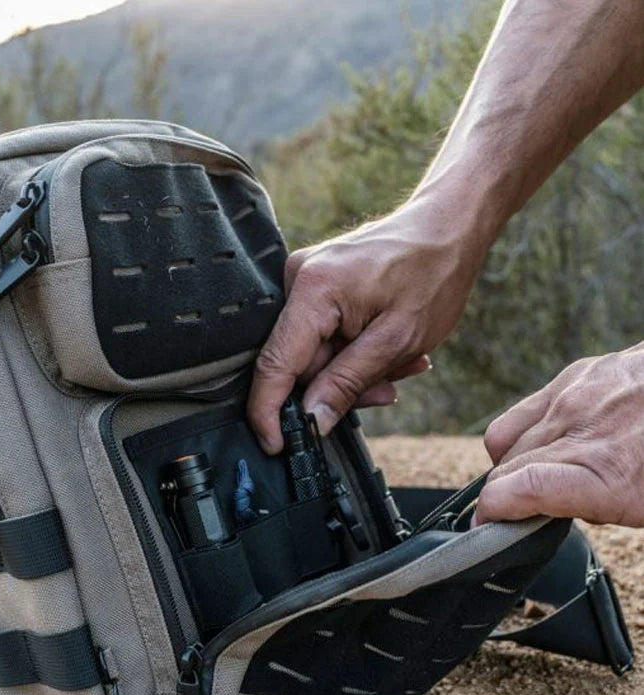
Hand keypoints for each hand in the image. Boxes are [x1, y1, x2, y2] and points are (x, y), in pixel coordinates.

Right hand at [248, 196, 486, 452]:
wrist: (448, 226)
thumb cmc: (433, 274)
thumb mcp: (397, 341)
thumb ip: (347, 383)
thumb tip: (311, 420)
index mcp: (313, 290)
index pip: (275, 364)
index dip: (269, 411)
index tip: (276, 445)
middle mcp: (297, 279)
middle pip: (299, 362)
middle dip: (340, 385)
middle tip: (389, 388)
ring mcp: (304, 279)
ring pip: (315, 353)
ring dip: (354, 368)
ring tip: (403, 360)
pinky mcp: (315, 283)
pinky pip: (323, 334)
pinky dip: (353, 349)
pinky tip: (388, 345)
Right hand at [476, 343, 643, 526]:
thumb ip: (597, 507)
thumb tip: (553, 508)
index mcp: (604, 475)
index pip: (512, 492)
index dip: (492, 516)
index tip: (489, 529)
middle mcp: (581, 433)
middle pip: (505, 471)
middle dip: (502, 498)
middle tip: (516, 514)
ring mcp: (574, 399)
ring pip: (506, 443)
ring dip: (510, 466)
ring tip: (534, 477)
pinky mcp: (576, 375)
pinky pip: (522, 412)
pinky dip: (524, 434)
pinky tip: (548, 443)